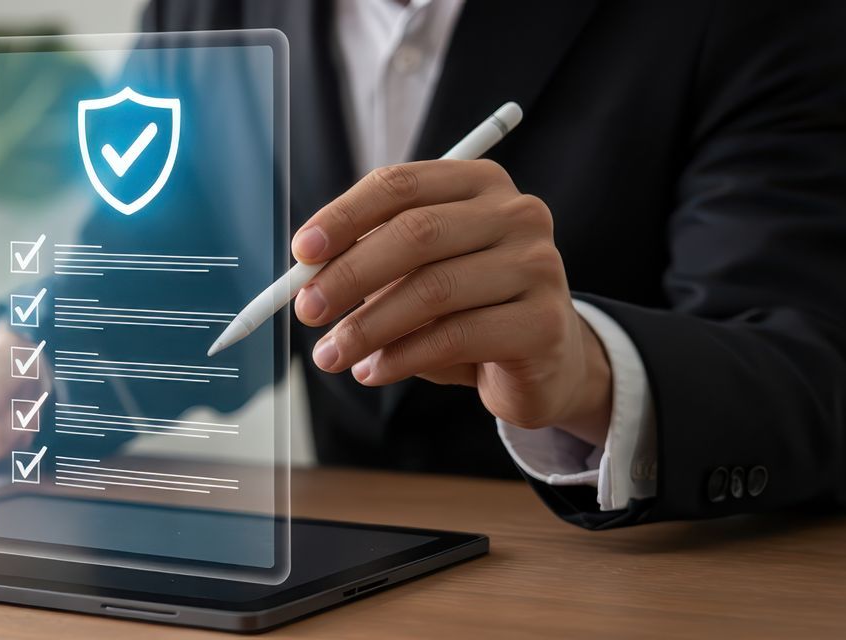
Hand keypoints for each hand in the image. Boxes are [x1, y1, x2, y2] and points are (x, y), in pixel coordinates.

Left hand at [292, 160, 612, 443]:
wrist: (542, 360)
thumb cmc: (465, 307)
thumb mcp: (415, 274)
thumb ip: (369, 261)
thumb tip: (306, 275)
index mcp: (478, 183)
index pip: (401, 185)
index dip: (345, 216)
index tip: (302, 253)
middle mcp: (516, 213)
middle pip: (417, 233)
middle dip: (350, 273)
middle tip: (306, 310)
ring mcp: (538, 265)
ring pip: (434, 290)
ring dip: (368, 326)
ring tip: (331, 355)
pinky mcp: (544, 322)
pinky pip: (456, 337)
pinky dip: (402, 357)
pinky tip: (372, 371)